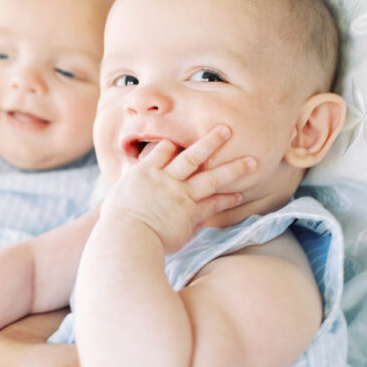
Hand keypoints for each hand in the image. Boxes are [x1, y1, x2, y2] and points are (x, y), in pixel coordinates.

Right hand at [102, 126, 254, 252]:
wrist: (126, 236)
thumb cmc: (116, 224)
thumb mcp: (115, 201)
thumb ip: (126, 195)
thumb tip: (122, 200)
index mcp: (144, 173)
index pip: (161, 150)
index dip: (172, 144)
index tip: (181, 141)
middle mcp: (165, 179)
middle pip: (192, 156)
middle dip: (211, 142)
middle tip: (227, 130)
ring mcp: (180, 195)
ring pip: (210, 177)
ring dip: (232, 168)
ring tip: (251, 161)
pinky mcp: (189, 213)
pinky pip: (212, 204)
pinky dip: (226, 199)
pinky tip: (239, 195)